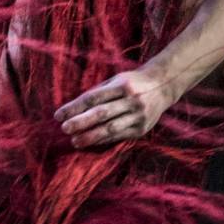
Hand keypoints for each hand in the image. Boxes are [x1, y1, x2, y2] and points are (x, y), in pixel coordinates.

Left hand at [53, 66, 177, 148]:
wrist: (164, 85)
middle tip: (64, 128)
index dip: (75, 107)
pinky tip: (91, 142)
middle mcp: (132, 100)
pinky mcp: (142, 128)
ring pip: (111, 128)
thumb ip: (99, 93)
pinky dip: (103, 140)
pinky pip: (119, 136)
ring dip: (91, 136)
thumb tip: (74, 109)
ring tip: (75, 141)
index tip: (58, 115)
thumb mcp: (117, 80)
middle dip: (81, 122)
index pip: (94, 97)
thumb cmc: (133, 82)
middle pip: (102, 113)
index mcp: (122, 85)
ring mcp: (139, 115)